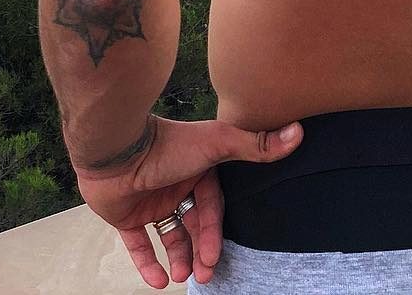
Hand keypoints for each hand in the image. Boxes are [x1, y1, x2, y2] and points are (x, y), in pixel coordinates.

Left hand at [73, 113, 302, 287]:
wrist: (114, 149)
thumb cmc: (167, 145)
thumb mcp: (216, 144)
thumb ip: (254, 145)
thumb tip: (298, 132)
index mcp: (197, 169)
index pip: (211, 207)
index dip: (214, 232)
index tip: (215, 257)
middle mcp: (175, 185)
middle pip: (193, 225)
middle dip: (199, 251)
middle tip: (204, 277)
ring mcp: (149, 200)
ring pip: (169, 236)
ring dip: (178, 259)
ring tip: (180, 278)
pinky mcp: (125, 215)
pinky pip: (138, 245)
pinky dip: (147, 264)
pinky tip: (157, 281)